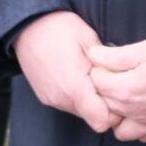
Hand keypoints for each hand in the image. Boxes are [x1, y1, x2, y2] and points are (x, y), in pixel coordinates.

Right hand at [13, 11, 118, 133]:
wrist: (25, 24)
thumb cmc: (59, 27)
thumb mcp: (88, 39)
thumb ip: (105, 63)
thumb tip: (119, 77)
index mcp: (75, 87)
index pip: (102, 121)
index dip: (115, 111)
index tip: (118, 92)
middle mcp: (61, 99)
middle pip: (92, 117)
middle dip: (103, 104)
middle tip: (107, 80)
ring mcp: (51, 99)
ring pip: (80, 111)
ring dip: (89, 99)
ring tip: (90, 75)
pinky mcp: (44, 96)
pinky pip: (67, 104)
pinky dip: (76, 96)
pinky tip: (76, 75)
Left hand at [88, 37, 145, 142]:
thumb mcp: (145, 49)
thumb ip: (115, 55)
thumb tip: (92, 54)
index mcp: (124, 90)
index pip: (95, 80)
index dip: (100, 67)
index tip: (108, 59)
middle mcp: (131, 112)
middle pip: (104, 101)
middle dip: (106, 86)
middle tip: (117, 72)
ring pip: (118, 125)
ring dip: (118, 111)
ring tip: (127, 93)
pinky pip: (138, 134)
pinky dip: (135, 124)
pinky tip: (142, 109)